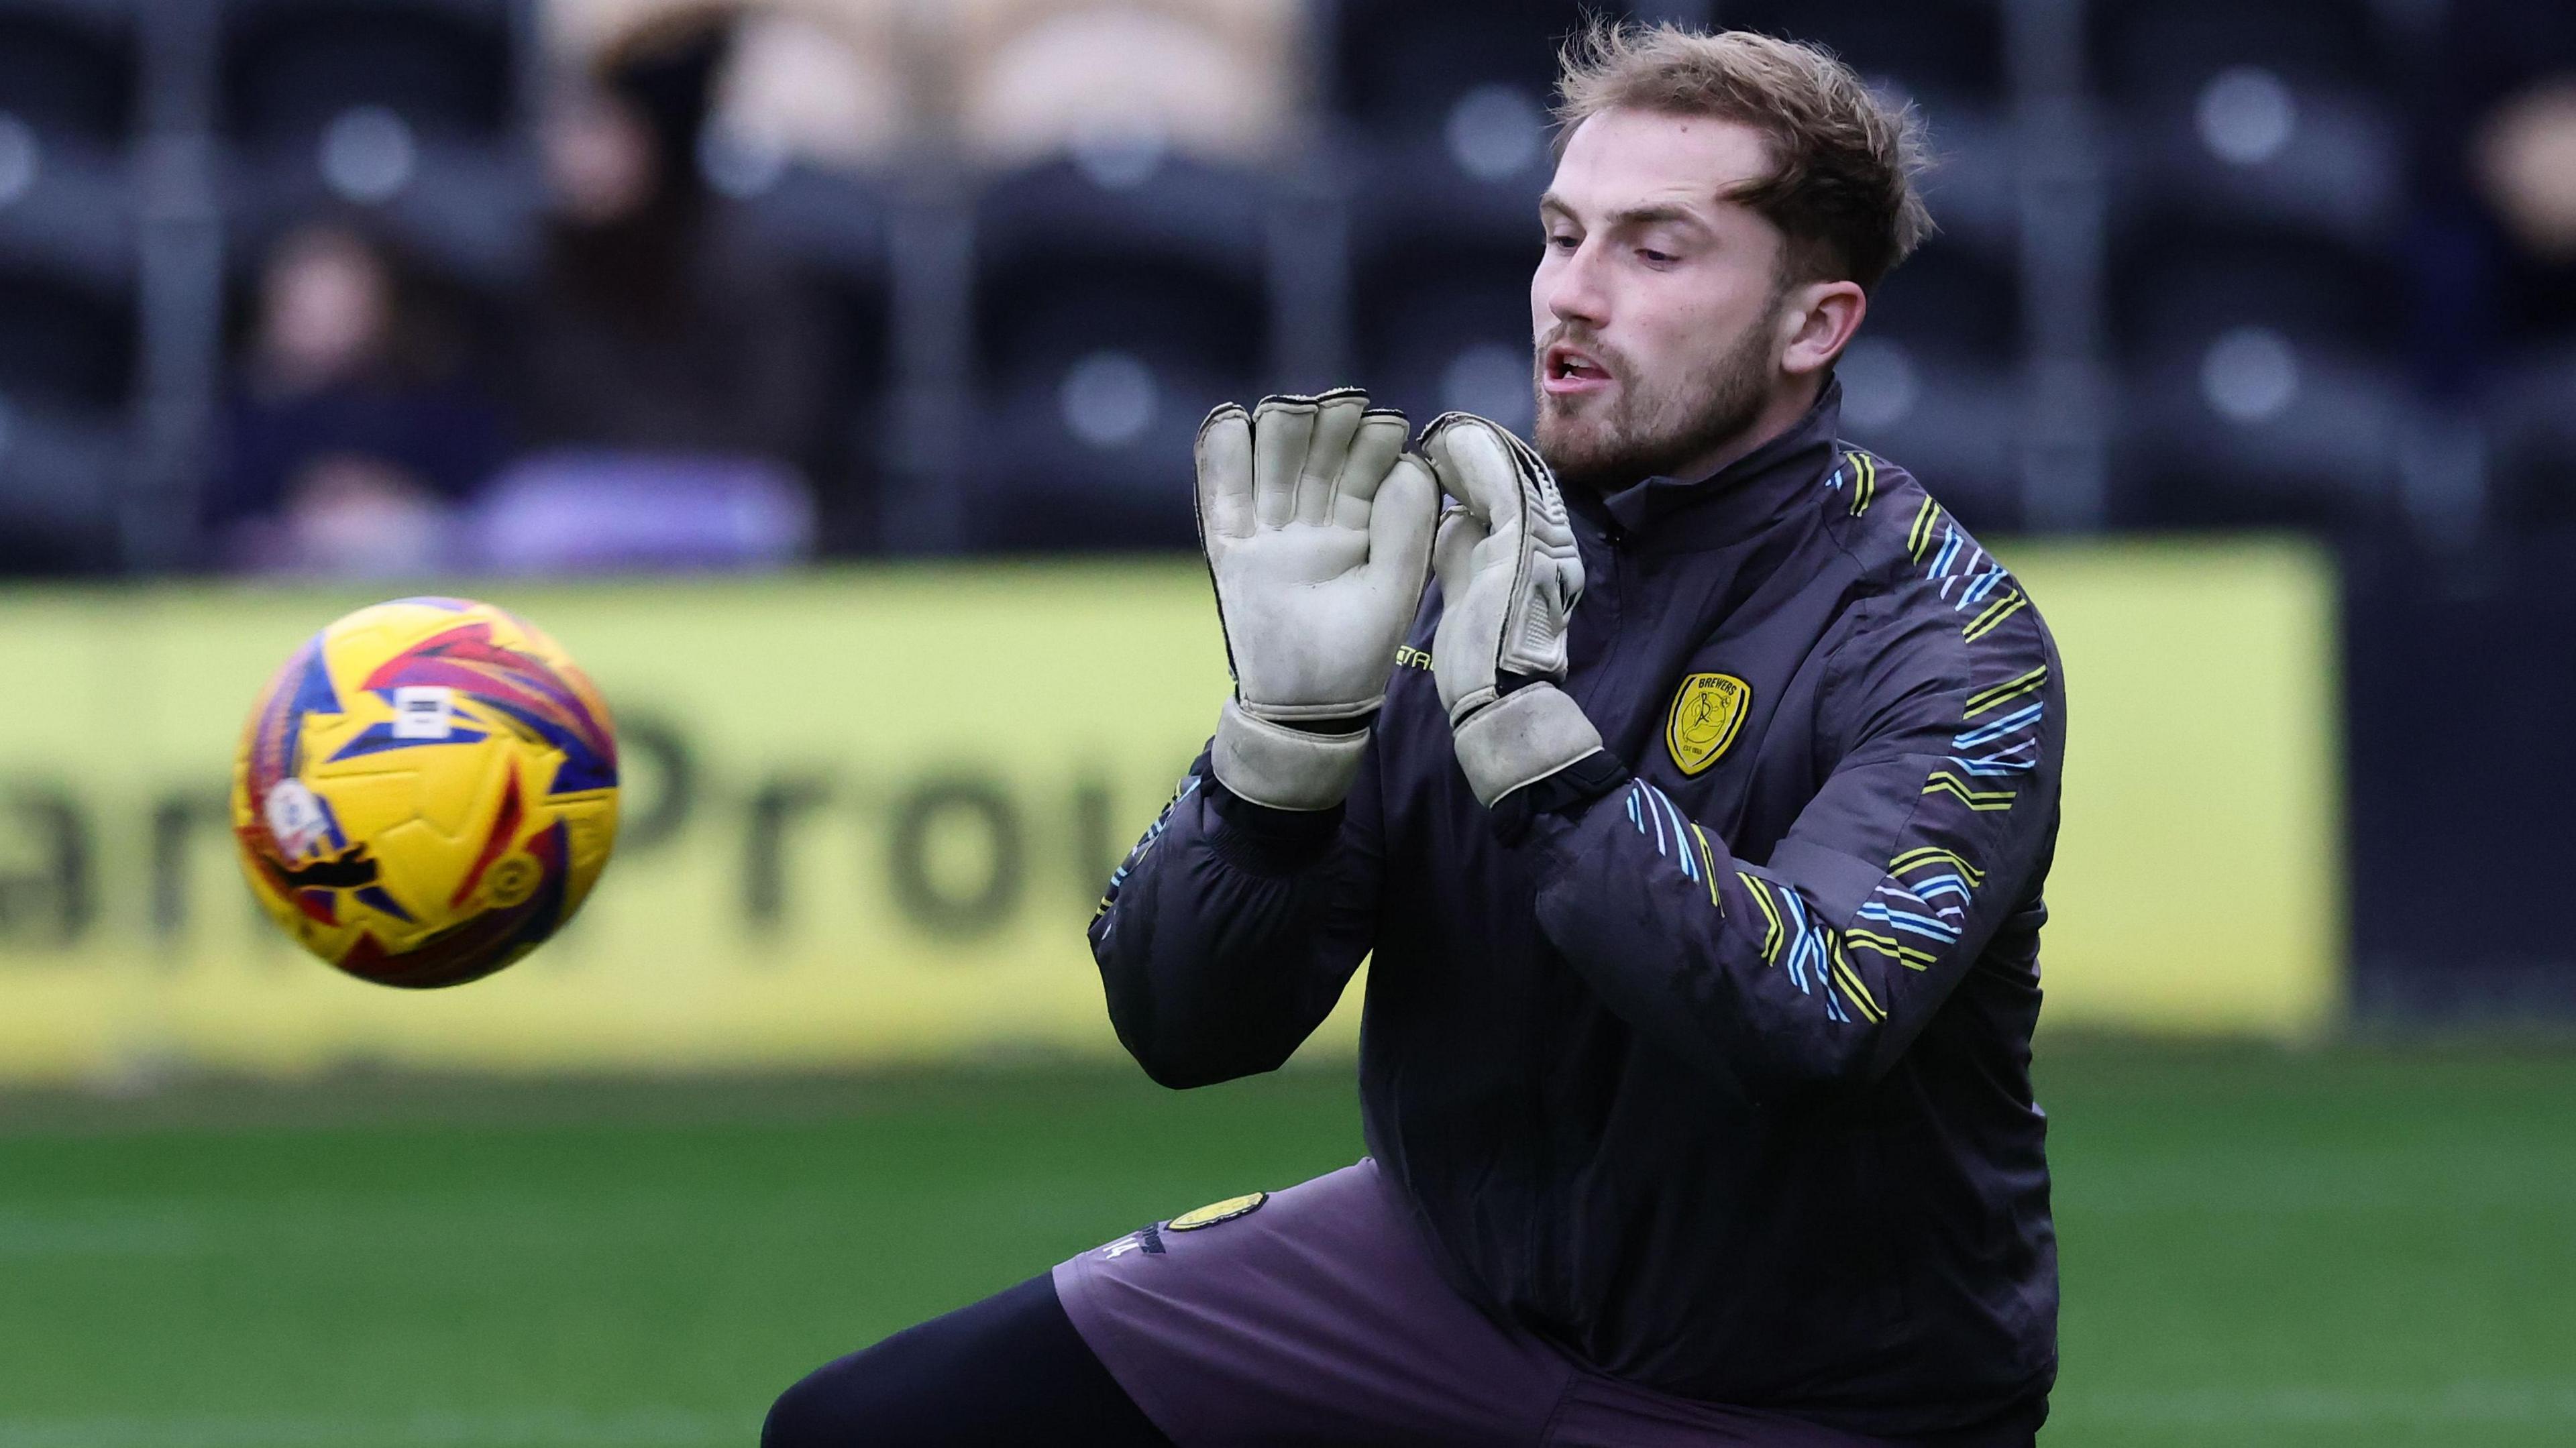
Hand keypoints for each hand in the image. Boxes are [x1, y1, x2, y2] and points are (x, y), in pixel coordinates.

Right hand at [1197, 390, 1438, 808]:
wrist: (1305, 706)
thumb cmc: (1358, 652)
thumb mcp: (1395, 587)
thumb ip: (1405, 525)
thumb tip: (1410, 462)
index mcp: (1361, 526)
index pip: (1364, 467)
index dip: (1371, 441)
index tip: (1382, 422)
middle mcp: (1313, 520)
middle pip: (1314, 454)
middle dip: (1325, 427)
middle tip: (1338, 409)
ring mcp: (1268, 529)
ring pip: (1269, 463)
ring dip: (1279, 432)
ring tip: (1292, 411)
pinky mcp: (1229, 544)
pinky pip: (1220, 492)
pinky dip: (1220, 455)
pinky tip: (1231, 422)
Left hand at [1420, 412, 1605, 806]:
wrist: (1500, 702)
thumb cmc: (1479, 662)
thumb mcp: (1466, 595)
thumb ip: (1464, 557)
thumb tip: (1453, 521)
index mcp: (1537, 557)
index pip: (1511, 498)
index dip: (1481, 471)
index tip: (1450, 454)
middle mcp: (1549, 544)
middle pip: (1518, 479)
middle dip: (1481, 453)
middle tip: (1446, 433)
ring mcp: (1541, 544)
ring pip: (1514, 475)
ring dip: (1477, 448)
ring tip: (1446, 431)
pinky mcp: (1525, 547)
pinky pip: (1505, 487)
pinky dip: (1479, 459)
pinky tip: (1453, 442)